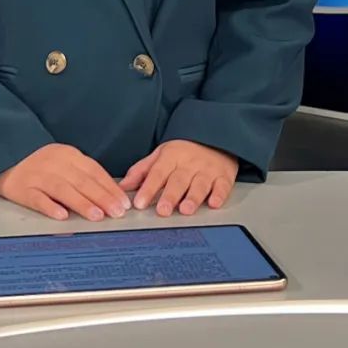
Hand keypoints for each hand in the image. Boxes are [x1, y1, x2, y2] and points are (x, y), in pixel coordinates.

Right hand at [0, 144, 130, 222]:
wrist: (6, 154)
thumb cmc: (41, 163)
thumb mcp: (65, 161)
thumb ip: (84, 174)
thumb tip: (111, 194)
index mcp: (68, 155)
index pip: (94, 171)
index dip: (109, 187)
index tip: (124, 202)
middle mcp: (55, 164)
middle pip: (81, 181)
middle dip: (102, 197)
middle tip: (117, 212)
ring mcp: (38, 176)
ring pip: (62, 190)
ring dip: (81, 203)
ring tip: (96, 216)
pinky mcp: (22, 189)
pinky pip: (37, 199)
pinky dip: (50, 207)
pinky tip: (62, 216)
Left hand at [121, 140, 238, 216]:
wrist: (214, 137)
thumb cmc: (185, 151)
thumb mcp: (161, 155)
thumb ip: (142, 171)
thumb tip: (122, 186)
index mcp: (171, 157)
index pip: (157, 173)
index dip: (148, 188)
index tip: (139, 203)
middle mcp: (189, 164)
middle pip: (178, 181)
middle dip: (170, 196)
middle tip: (162, 211)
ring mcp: (208, 170)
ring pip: (200, 185)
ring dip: (193, 198)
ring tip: (185, 210)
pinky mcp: (224, 176)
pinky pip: (222, 186)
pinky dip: (219, 195)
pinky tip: (214, 203)